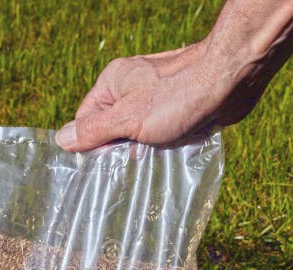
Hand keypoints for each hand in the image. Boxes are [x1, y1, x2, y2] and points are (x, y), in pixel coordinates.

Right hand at [55, 39, 268, 151]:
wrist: (231, 80)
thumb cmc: (178, 96)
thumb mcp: (128, 119)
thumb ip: (94, 131)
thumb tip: (61, 139)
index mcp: (113, 84)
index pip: (86, 120)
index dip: (91, 144)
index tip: (99, 166)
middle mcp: (132, 87)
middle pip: (113, 129)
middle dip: (123, 149)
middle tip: (131, 165)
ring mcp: (157, 97)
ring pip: (141, 134)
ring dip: (148, 149)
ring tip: (157, 156)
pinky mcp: (179, 108)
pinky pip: (164, 133)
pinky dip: (168, 144)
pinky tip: (174, 151)